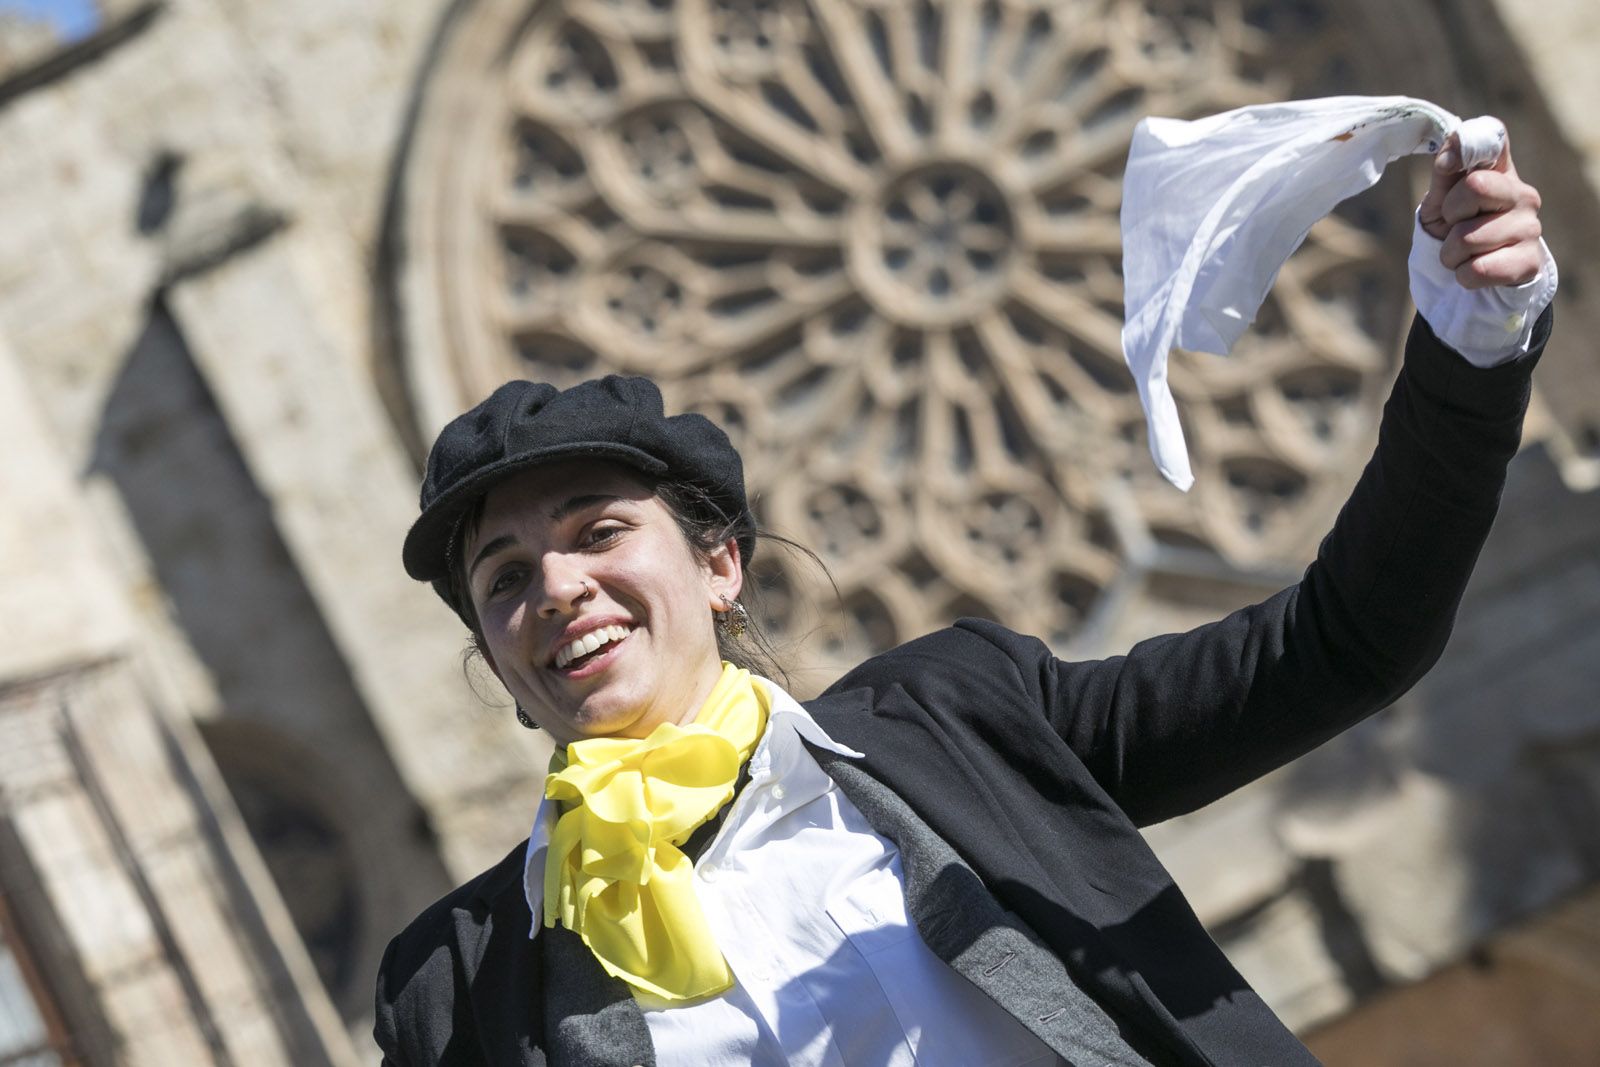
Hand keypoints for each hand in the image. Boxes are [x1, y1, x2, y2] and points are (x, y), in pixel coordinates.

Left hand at [1417, 131, 1543, 289]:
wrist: (1469, 274)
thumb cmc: (1456, 229)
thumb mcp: (1440, 200)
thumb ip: (1445, 172)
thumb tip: (1450, 153)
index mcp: (1501, 172)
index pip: (1493, 140)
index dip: (1462, 151)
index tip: (1447, 166)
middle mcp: (1523, 194)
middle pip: (1474, 186)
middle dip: (1449, 215)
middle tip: (1454, 227)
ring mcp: (1531, 228)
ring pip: (1468, 238)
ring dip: (1451, 253)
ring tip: (1463, 253)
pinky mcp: (1530, 262)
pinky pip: (1478, 269)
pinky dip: (1464, 275)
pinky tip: (1475, 269)